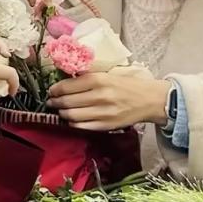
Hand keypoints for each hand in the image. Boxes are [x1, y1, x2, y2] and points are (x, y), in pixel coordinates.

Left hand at [49, 72, 171, 130]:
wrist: (150, 100)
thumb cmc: (127, 85)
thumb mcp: (107, 75)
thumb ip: (87, 78)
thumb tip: (64, 82)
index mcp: (99, 80)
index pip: (67, 86)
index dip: (55, 90)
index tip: (51, 91)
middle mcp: (100, 96)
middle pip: (67, 102)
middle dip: (55, 102)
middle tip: (51, 102)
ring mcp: (103, 113)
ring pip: (72, 116)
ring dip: (61, 113)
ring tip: (60, 110)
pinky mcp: (107, 125)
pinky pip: (82, 126)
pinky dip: (73, 123)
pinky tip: (71, 119)